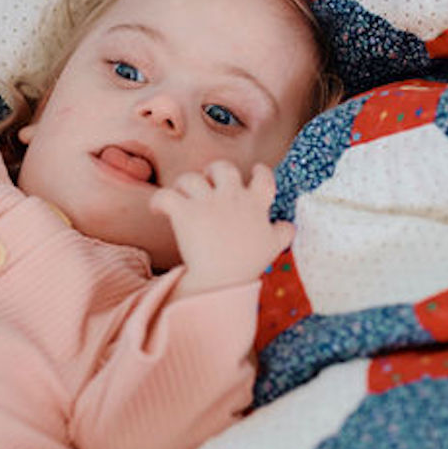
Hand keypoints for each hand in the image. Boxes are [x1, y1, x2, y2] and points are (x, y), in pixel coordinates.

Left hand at [149, 161, 293, 296]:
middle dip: (213, 171)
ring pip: (191, 178)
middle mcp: (232, 197)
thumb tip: (289, 226)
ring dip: (184, 184)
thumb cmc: (247, 265)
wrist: (222, 280)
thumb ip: (283, 233)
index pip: (263, 178)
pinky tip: (158, 210)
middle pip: (223, 168)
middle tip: (208, 181)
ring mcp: (207, 202)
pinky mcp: (184, 212)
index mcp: (255, 204)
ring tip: (181, 195)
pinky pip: (165, 196)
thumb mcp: (273, 248)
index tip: (255, 170)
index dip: (259, 172)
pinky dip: (158, 200)